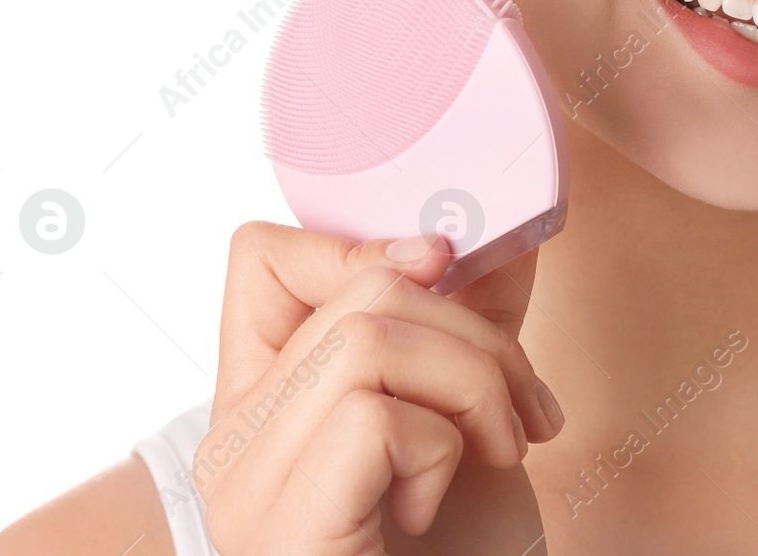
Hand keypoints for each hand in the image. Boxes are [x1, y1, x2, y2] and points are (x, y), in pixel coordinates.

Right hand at [195, 221, 563, 554]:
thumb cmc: (464, 554)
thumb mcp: (467, 418)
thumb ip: (462, 331)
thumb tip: (498, 233)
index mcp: (268, 402)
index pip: (259, 257)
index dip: (361, 246)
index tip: (445, 282)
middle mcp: (235, 441)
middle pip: (357, 292)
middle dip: (477, 333)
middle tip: (522, 413)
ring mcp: (249, 488)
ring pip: (368, 338)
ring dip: (476, 385)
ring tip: (501, 453)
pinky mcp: (286, 527)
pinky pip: (372, 415)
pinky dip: (442, 448)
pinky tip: (439, 507)